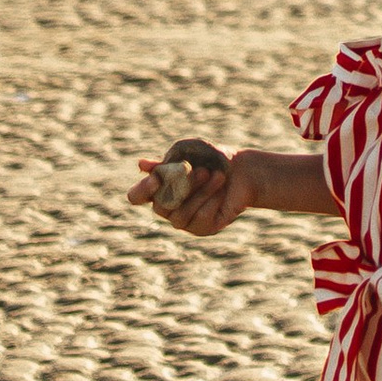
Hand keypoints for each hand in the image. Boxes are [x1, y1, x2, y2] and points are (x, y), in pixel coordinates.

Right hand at [128, 150, 257, 239]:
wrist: (244, 170)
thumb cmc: (213, 157)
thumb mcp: (191, 152)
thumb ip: (167, 160)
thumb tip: (141, 165)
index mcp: (159, 188)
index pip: (137, 197)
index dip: (142, 191)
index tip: (156, 179)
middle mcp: (168, 207)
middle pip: (159, 207)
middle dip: (184, 187)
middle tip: (204, 170)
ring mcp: (185, 221)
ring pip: (180, 216)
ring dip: (201, 193)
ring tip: (218, 176)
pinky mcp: (203, 228)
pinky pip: (201, 220)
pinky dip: (213, 201)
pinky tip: (223, 191)